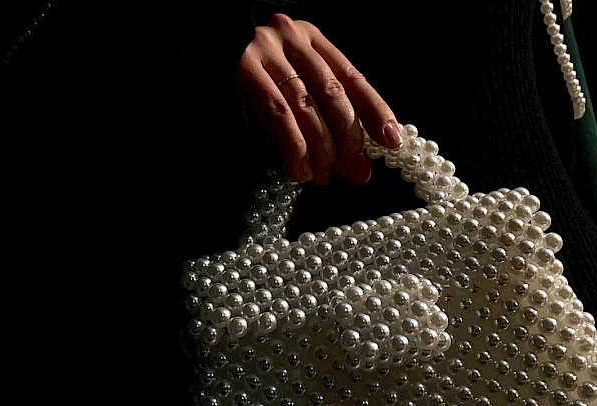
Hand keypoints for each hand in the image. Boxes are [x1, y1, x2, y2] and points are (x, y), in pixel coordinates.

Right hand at [237, 14, 401, 184]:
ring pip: (306, 107)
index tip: (392, 141)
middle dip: (346, 138)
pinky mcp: (243, 69)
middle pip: (332, 94)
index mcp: (312, 39)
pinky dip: (294, 147)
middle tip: (349, 168)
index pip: (353, 77)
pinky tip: (300, 170)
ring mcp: (266, 52)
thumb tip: (360, 173)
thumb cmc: (254, 75)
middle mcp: (293, 39)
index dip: (376, 111)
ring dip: (320, 149)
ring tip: (322, 176)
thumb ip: (327, 123)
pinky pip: (278, 115)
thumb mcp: (293, 87)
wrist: (204, 44)